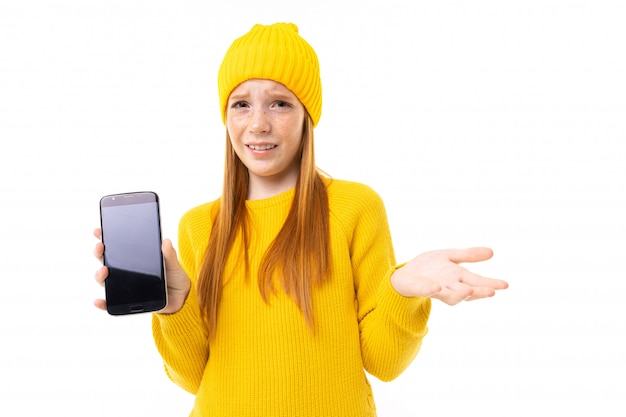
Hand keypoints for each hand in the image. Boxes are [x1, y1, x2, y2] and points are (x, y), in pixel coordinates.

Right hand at [92, 228, 190, 313]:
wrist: (181, 297)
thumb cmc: (175, 278)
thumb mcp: (173, 265)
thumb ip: (169, 255)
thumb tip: (166, 241)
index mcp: (134, 260)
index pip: (116, 248)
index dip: (105, 238)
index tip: (99, 230)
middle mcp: (126, 273)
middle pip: (106, 262)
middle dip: (99, 253)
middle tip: (100, 247)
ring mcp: (125, 288)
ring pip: (106, 281)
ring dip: (100, 275)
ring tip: (104, 270)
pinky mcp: (127, 303)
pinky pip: (111, 304)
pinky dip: (103, 304)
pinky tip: (99, 301)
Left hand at [390, 247, 507, 304]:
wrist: (405, 275)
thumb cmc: (429, 268)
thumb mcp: (450, 257)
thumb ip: (469, 255)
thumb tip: (492, 251)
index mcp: (458, 278)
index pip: (477, 282)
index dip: (490, 284)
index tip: (505, 285)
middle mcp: (450, 286)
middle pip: (467, 292)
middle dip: (479, 292)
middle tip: (491, 292)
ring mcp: (435, 289)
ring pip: (449, 295)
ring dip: (459, 293)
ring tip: (468, 290)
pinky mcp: (420, 288)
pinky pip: (426, 290)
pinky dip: (431, 290)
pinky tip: (436, 287)